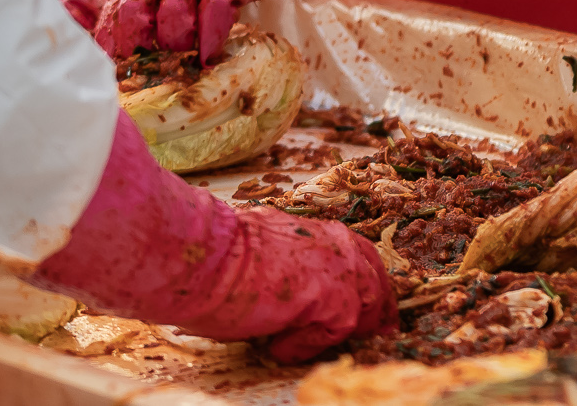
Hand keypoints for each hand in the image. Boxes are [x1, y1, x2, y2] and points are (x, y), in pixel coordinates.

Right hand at [29, 114, 394, 362]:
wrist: (199, 255)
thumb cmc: (215, 256)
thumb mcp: (264, 255)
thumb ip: (292, 268)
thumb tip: (295, 300)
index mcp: (320, 231)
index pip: (362, 261)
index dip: (367, 290)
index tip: (369, 315)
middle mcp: (337, 245)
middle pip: (377, 284)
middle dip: (377, 314)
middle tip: (373, 339)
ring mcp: (339, 269)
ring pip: (364, 310)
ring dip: (340, 333)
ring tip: (309, 346)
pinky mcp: (331, 297)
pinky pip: (337, 330)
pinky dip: (306, 345)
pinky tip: (277, 344)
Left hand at [94, 0, 288, 62]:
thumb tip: (115, 22)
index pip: (110, 20)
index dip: (112, 50)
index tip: (119, 72)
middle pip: (133, 24)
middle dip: (140, 53)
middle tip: (153, 70)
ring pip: (174, 30)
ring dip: (180, 51)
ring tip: (188, 61)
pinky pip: (213, 22)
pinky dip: (211, 44)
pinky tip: (211, 57)